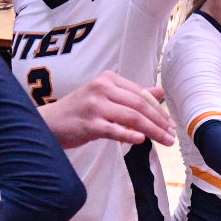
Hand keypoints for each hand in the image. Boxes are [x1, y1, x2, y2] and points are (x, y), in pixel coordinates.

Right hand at [41, 71, 175, 147]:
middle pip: (139, 105)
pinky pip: (114, 130)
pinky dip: (129, 135)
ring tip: (165, 141)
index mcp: (108, 79)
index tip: (170, 124)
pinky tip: (141, 141)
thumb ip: (131, 94)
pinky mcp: (89, 124)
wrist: (49, 123)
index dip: (158, 110)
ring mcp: (95, 106)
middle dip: (160, 122)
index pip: (140, 94)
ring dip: (152, 131)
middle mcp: (102, 88)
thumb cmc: (79, 111)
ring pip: (132, 117)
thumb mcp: (105, 96)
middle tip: (171, 135)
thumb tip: (160, 93)